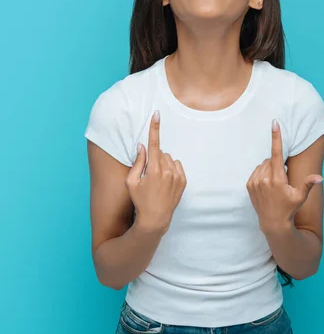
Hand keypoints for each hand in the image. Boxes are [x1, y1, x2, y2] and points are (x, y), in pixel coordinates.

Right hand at [125, 110, 186, 233]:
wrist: (155, 219)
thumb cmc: (139, 200)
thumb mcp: (131, 182)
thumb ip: (137, 162)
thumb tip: (142, 146)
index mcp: (153, 170)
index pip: (154, 143)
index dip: (154, 128)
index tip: (157, 114)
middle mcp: (167, 171)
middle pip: (160, 152)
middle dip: (154, 158)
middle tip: (148, 174)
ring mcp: (177, 176)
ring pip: (169, 159)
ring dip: (162, 164)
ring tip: (157, 180)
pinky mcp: (183, 181)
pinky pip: (177, 166)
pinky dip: (171, 169)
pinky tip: (165, 182)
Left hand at [246, 119, 322, 233]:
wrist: (273, 222)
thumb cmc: (289, 208)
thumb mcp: (300, 197)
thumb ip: (308, 184)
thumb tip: (319, 177)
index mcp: (277, 178)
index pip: (277, 152)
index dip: (276, 136)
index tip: (274, 123)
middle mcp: (264, 178)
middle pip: (271, 160)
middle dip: (278, 165)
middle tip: (283, 180)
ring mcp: (255, 181)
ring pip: (263, 165)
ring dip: (270, 169)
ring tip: (275, 185)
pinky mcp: (249, 185)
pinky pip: (256, 171)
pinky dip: (262, 174)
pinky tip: (267, 186)